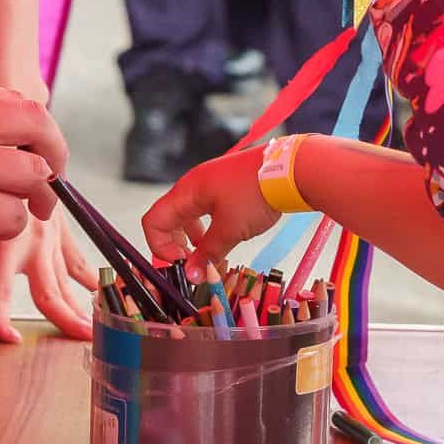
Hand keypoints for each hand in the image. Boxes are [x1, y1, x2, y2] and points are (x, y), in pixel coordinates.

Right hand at [0, 80, 66, 272]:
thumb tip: (5, 134)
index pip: (13, 100)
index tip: (35, 151)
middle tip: (52, 180)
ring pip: (31, 175)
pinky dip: (6, 228)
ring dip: (29, 198)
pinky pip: (12, 216)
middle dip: (54, 154)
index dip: (34, 129)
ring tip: (10, 212)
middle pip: (36, 125)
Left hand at [0, 201, 96, 344]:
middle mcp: (31, 238)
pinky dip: (87, 277)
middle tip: (81, 340)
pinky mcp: (59, 225)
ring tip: (95, 328)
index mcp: (4, 238)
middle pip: (50, 288)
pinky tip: (98, 293)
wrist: (5, 140)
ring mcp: (50, 232)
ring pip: (69, 277)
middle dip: (66, 318)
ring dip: (82, 304)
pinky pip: (77, 256)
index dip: (1, 316)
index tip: (7, 337)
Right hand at [140, 139, 283, 282]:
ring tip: (209, 255)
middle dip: (175, 245)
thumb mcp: (230, 230)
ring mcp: (210, 183)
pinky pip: (205, 210)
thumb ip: (208, 253)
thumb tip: (192, 274)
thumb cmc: (256, 193)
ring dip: (192, 238)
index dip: (159, 247)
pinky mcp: (226, 186)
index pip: (153, 221)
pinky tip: (223, 239)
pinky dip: (208, 228)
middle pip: (168, 218)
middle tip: (192, 264)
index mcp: (187, 192)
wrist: (290, 170)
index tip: (180, 264)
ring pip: (188, 215)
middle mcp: (193, 185)